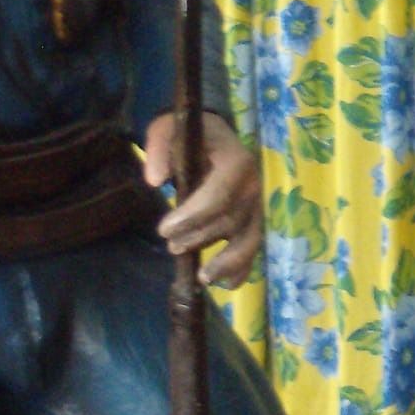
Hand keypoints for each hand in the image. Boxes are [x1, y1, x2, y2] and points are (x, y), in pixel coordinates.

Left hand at [142, 110, 262, 286]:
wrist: (216, 137)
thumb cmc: (191, 135)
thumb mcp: (168, 129)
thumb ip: (158, 149)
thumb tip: (155, 180)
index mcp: (237, 161)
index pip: (218, 195)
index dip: (192, 217)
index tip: (164, 229)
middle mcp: (254, 185)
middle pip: (230, 221)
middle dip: (199, 238)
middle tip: (171, 246)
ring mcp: (258, 205)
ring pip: (248, 241)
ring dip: (226, 263)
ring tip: (202, 278)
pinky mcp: (256, 220)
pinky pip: (254, 248)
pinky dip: (243, 269)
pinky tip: (225, 285)